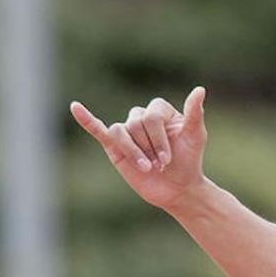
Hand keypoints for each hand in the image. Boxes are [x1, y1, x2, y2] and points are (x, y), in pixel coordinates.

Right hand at [70, 86, 208, 210]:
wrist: (178, 187)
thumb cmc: (189, 160)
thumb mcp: (195, 136)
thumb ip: (195, 113)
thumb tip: (200, 89)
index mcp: (160, 111)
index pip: (152, 115)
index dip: (159, 137)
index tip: (169, 158)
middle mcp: (142, 117)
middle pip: (136, 123)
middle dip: (150, 147)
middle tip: (161, 165)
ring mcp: (127, 132)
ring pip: (120, 131)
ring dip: (134, 152)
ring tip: (147, 168)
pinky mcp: (114, 147)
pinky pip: (98, 129)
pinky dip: (86, 119)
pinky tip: (75, 107)